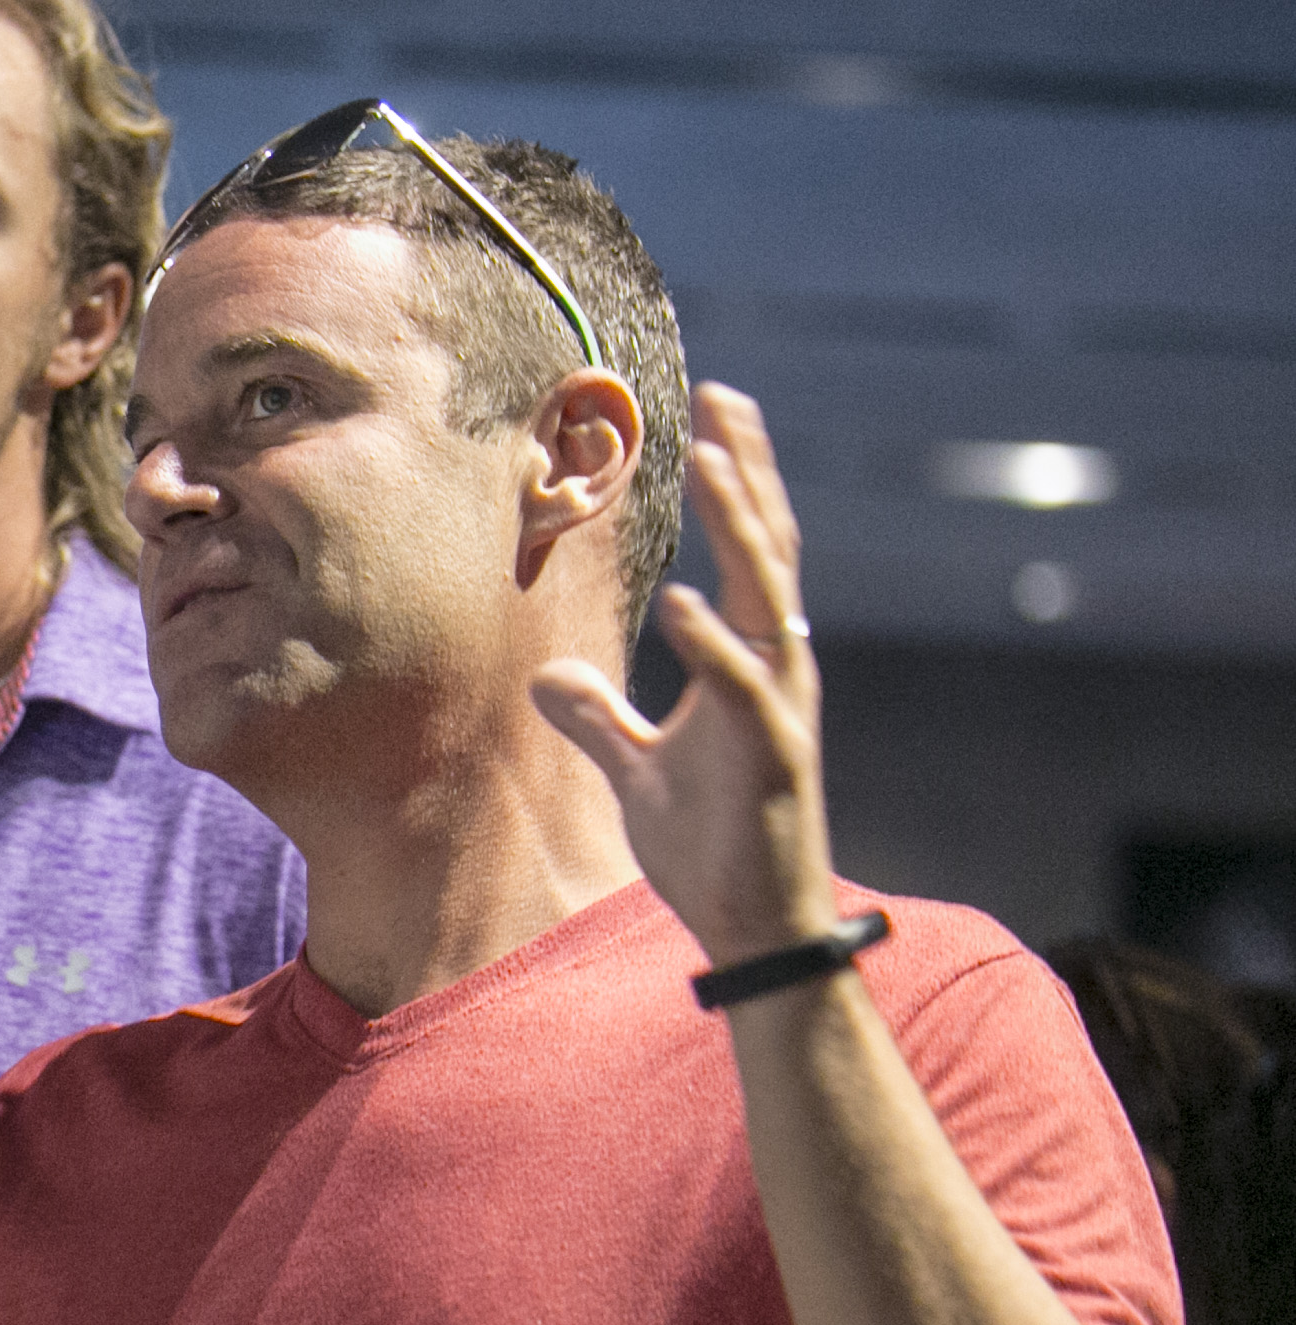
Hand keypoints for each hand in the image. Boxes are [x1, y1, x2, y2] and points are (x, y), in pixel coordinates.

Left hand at [530, 382, 841, 967]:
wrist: (752, 925)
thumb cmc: (710, 844)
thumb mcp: (637, 769)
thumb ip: (597, 717)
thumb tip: (545, 676)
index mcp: (750, 664)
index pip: (750, 556)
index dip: (736, 485)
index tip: (714, 417)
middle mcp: (776, 672)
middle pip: (770, 552)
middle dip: (748, 474)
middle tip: (724, 399)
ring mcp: (780, 710)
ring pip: (768, 600)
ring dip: (743, 528)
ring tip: (714, 460)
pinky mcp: (771, 757)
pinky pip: (739, 689)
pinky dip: (711, 644)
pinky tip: (685, 601)